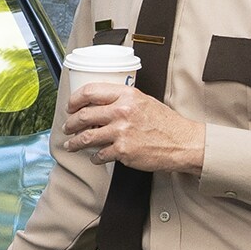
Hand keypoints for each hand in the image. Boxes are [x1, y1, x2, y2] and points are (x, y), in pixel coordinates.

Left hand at [61, 81, 205, 173]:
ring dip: (75, 143)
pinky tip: (95, 157)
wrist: (182, 143)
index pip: (90, 91)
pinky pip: (99, 154)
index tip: (70, 106)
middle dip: (71, 124)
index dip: (75, 100)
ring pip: (86, 137)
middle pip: (84, 115)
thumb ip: (122, 100)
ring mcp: (121, 132)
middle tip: (68, 127)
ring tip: (72, 145)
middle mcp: (122, 111)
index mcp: (127, 95)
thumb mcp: (144, 101)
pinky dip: (94, 157)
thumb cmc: (165, 123)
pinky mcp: (123, 151)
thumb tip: (98, 105)